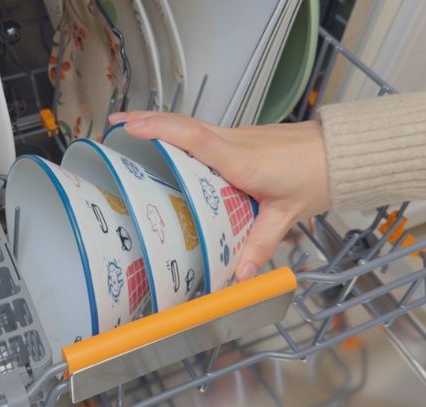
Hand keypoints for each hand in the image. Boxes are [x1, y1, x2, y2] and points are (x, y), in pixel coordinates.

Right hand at [109, 111, 329, 280]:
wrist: (338, 152)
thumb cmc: (314, 176)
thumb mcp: (286, 214)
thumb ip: (260, 244)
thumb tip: (240, 275)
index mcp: (243, 160)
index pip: (198, 139)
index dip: (164, 131)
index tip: (133, 127)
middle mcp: (234, 142)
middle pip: (185, 123)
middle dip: (147, 118)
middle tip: (114, 122)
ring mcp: (235, 135)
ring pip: (190, 121)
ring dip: (157, 119)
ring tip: (126, 124)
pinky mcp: (237, 137)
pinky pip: (199, 128)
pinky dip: (174, 128)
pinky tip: (161, 135)